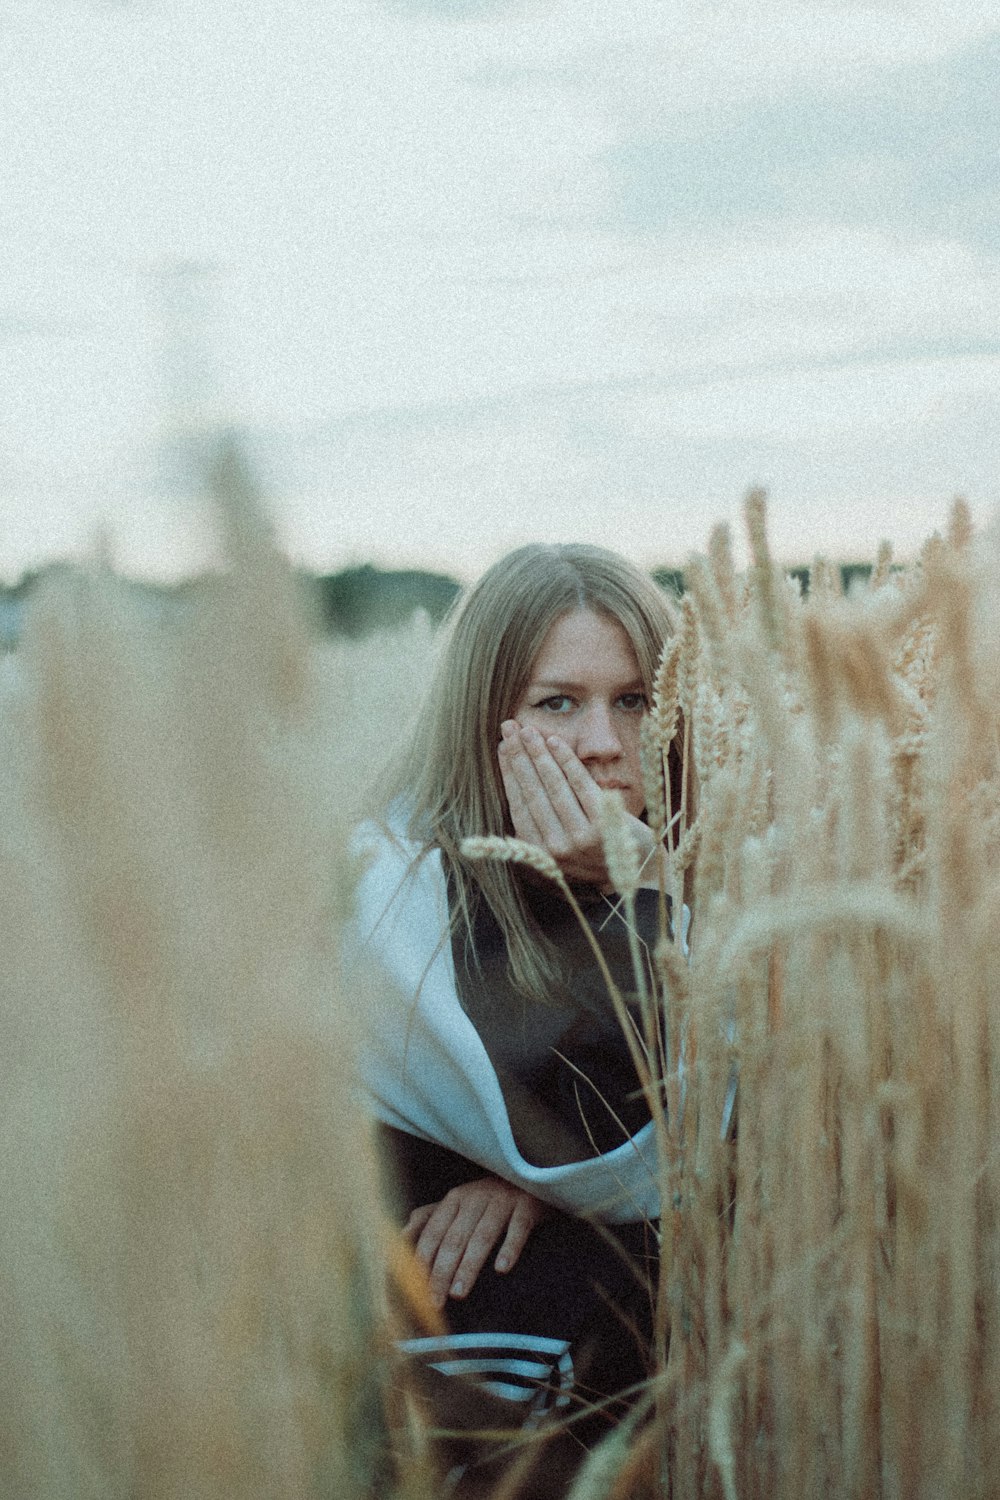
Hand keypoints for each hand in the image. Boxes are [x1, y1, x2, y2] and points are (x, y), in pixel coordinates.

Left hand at [405, 1177, 547, 1309]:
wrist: (528, 1177)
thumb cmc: (487, 1199)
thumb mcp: (457, 1203)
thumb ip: (429, 1218)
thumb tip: (401, 1236)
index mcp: (455, 1200)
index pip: (434, 1232)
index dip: (424, 1261)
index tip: (417, 1291)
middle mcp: (476, 1198)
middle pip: (455, 1238)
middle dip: (442, 1271)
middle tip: (435, 1301)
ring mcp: (502, 1201)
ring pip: (482, 1236)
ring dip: (468, 1266)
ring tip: (459, 1293)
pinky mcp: (528, 1205)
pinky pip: (518, 1228)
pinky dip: (509, 1248)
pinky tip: (501, 1269)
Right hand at [498, 721, 655, 886]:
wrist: (636, 870)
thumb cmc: (593, 852)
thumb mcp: (560, 847)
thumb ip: (539, 822)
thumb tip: (516, 780)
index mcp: (540, 852)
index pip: (518, 804)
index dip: (509, 772)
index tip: (502, 746)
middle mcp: (556, 846)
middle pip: (532, 791)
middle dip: (519, 756)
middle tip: (510, 728)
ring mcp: (580, 836)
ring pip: (553, 785)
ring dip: (539, 753)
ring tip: (529, 730)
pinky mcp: (603, 823)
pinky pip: (580, 783)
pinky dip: (566, 760)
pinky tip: (555, 741)